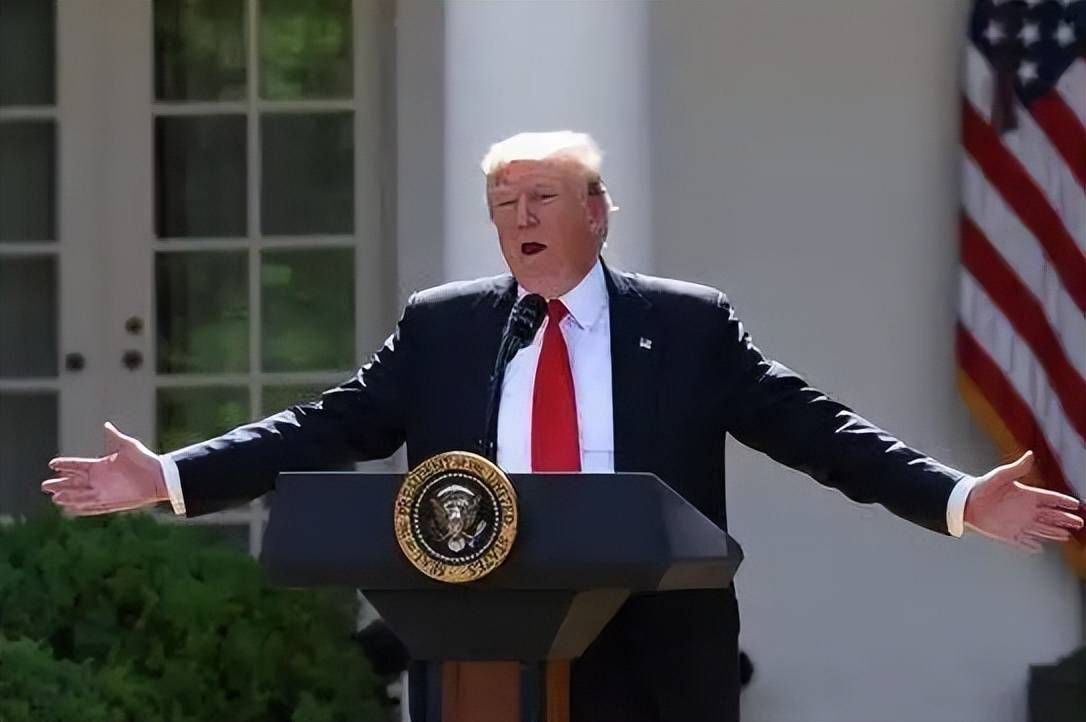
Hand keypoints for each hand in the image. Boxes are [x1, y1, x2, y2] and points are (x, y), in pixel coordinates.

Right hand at [41, 422, 168, 515]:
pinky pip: (92, 507)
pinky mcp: (111, 502)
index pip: (77, 465)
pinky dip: (81, 508)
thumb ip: (114, 437)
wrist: (159, 477)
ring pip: (80, 496)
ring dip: (68, 497)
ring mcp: (104, 492)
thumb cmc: (145, 460)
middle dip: (60, 484)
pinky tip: (70, 510)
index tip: (52, 464)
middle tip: (45, 486)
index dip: (65, 465)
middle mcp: (100, 480)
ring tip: (55, 498)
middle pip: (74, 483)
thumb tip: (106, 425)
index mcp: (101, 465)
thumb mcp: (128, 446)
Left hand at [964, 451, 1083, 552]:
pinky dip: (1030, 546)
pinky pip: (1022, 542)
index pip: (1050, 499)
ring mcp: (1018, 523)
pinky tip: (1039, 549)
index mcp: (1027, 495)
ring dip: (1053, 533)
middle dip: (1065, 519)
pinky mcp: (1008, 534)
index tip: (1076, 504)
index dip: (1063, 501)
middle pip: (1050, 516)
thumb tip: (1030, 454)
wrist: (965, 502)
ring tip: (1066, 536)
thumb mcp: (1000, 476)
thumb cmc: (983, 486)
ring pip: (1041, 530)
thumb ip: (1017, 468)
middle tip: (1079, 522)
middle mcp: (1026, 510)